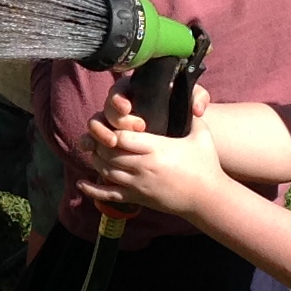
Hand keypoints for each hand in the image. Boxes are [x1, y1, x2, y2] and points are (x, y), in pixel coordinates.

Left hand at [79, 86, 224, 217]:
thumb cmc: (206, 164)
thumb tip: (186, 91)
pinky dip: (92, 189)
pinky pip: (109, 195)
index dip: (112, 129)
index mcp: (157, 149)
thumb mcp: (201, 134)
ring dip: (97, 159)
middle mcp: (144, 167)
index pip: (121, 137)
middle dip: (101, 143)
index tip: (114, 124)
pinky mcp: (138, 199)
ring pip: (105, 171)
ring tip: (97, 150)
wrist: (208, 198)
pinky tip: (82, 184)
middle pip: (109, 153)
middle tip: (101, 136)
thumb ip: (191, 113)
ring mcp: (139, 185)